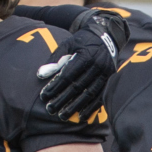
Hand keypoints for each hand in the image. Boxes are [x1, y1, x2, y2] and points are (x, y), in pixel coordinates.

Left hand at [36, 7, 126, 121]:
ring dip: (75, 107)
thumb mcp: (68, 44)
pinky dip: (91, 108)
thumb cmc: (83, 41)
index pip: (67, 75)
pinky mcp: (110, 80)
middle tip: (50, 110)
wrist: (107, 36)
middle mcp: (97, 65)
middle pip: (77, 87)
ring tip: (63, 116)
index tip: (44, 96)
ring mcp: (105, 74)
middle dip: (62, 100)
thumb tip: (40, 75)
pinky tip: (82, 116)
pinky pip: (101, 97)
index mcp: (85, 56)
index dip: (55, 87)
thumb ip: (55, 59)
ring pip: (89, 94)